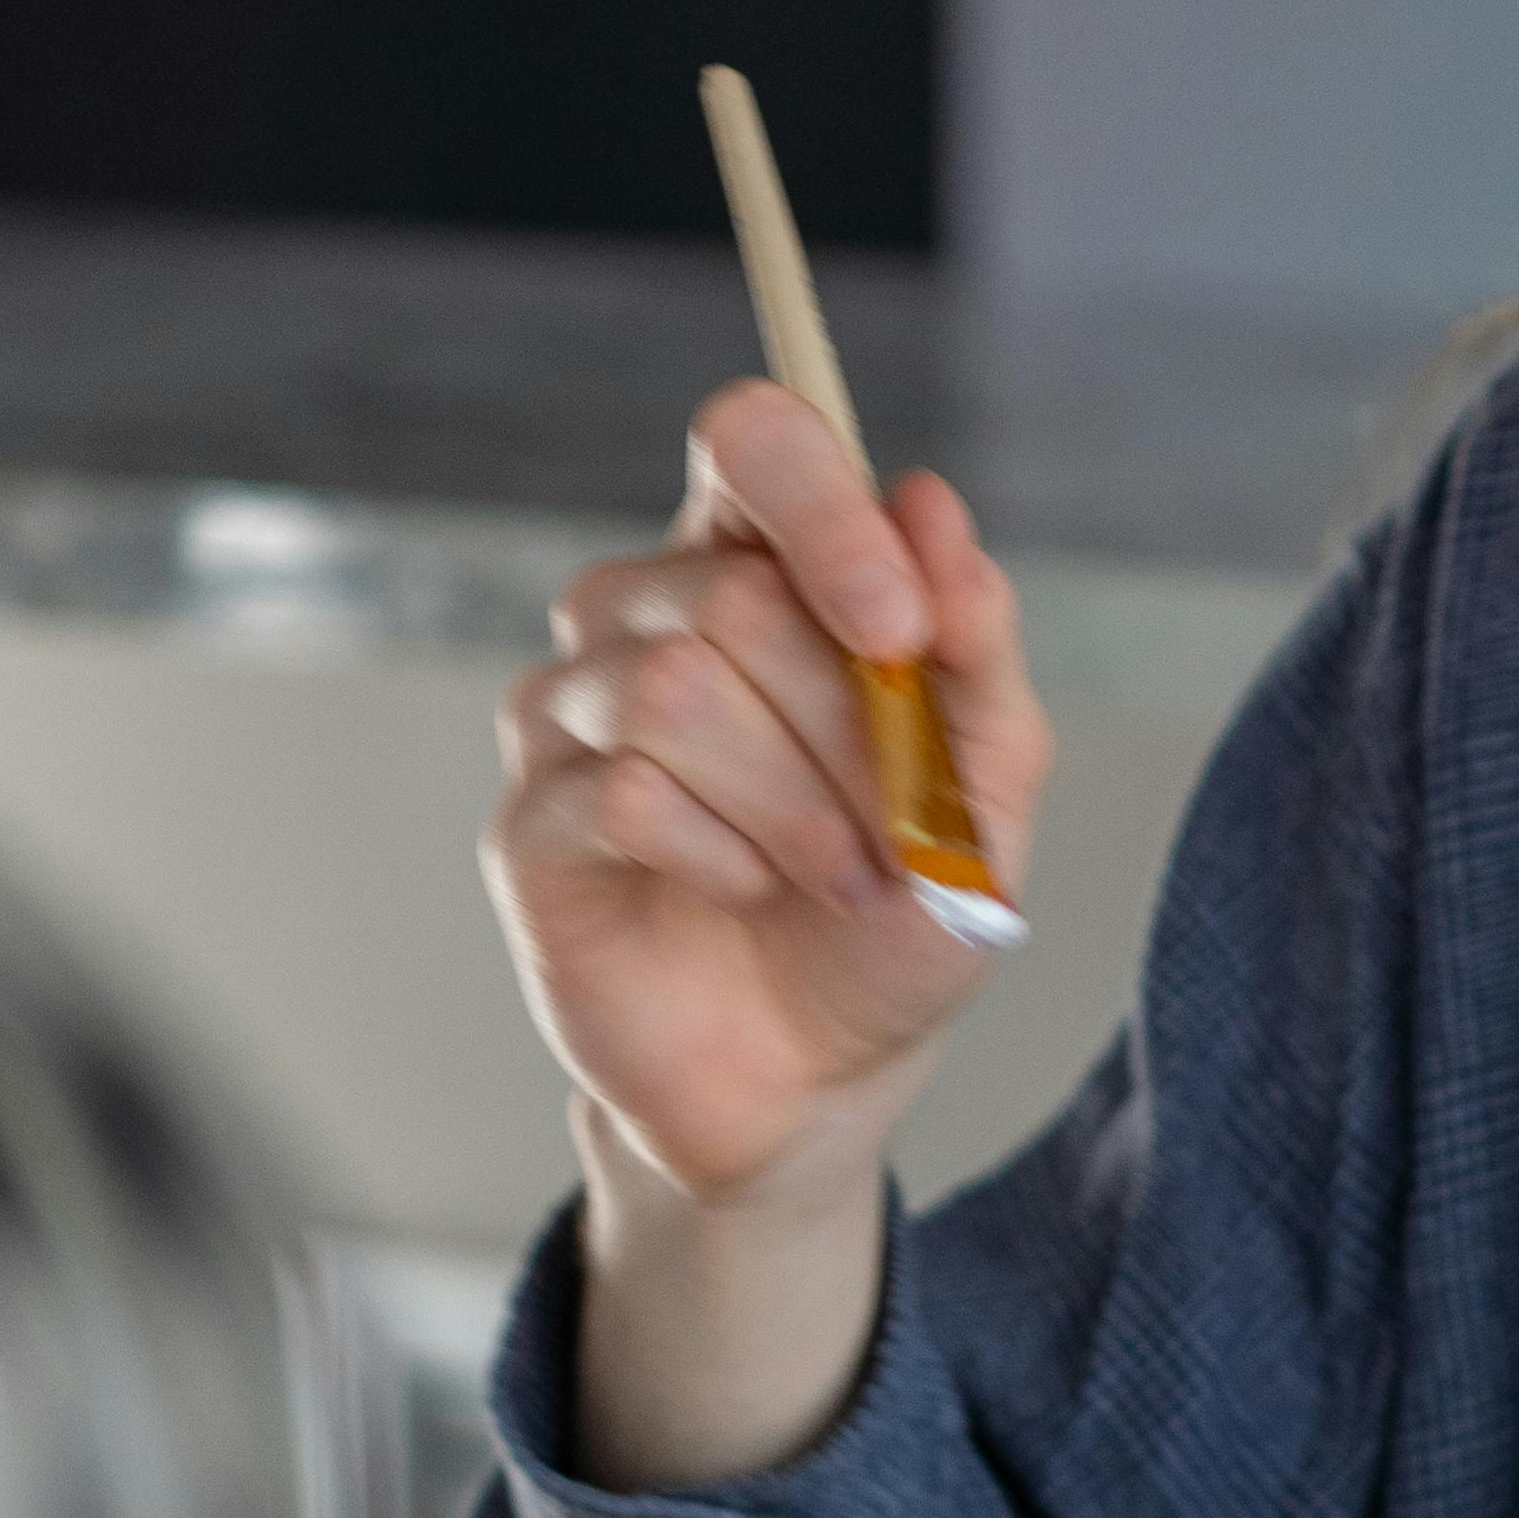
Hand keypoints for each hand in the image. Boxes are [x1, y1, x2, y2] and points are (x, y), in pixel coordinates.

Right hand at [483, 381, 1053, 1485]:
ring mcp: (572, 712)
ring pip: (673, 688)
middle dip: (846, 729)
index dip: (821, 509)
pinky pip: (620, 790)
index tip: (897, 626)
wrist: (821, 1075)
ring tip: (838, 875)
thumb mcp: (987, 784)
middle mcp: (650, 614)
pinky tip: (746, 893)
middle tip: (895, 826)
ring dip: (796, 805)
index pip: (752, 442)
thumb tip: (932, 504)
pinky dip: (722, 855)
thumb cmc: (899, 910)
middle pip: (729, 595)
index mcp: (764, 568)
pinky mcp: (531, 820)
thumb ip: (973, 643)